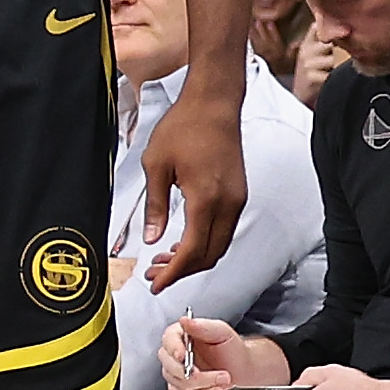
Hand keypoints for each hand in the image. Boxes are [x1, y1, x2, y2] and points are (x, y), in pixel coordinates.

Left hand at [134, 80, 248, 287]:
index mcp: (206, 199)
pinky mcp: (239, 194)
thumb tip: (150, 238)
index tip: (156, 284)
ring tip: (162, 261)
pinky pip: (224, 230)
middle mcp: (228, 204)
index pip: (192, 251)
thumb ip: (154, 206)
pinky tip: (181, 241)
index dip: (173, 272)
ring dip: (194, 259)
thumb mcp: (156, 166)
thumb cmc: (183, 128)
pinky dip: (204, 243)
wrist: (213, 105)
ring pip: (219, 245)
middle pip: (210, 254)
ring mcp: (237, 200)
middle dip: (183, 271)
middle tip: (154, 275)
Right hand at [159, 316, 284, 389]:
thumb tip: (186, 321)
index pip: (168, 341)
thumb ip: (204, 326)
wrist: (242, 367)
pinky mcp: (180, 387)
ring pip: (178, 383)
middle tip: (219, 374)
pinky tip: (215, 389)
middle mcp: (174, 354)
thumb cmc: (232, 349)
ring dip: (202, 386)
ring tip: (223, 381)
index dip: (174, 350)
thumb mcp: (222, 332)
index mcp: (180, 336)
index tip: (184, 357)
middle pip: (171, 366)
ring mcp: (176, 372)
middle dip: (195, 374)